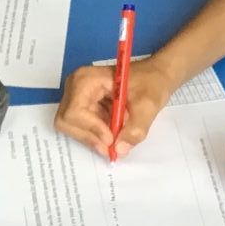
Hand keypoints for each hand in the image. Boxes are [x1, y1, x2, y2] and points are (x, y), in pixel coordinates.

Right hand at [55, 58, 173, 160]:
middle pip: (68, 121)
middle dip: (89, 136)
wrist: (156, 75)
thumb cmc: (152, 82)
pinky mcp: (83, 105)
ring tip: (116, 135)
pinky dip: (96, 135)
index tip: (112, 139)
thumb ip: (135, 128)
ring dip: (94, 137)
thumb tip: (120, 150)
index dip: (91, 128)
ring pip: (73, 127)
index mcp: (87, 79)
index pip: (75, 111)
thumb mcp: (149, 105)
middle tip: (112, 146)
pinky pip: (81, 127)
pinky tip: (113, 131)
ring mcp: (77, 96)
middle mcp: (76, 86)